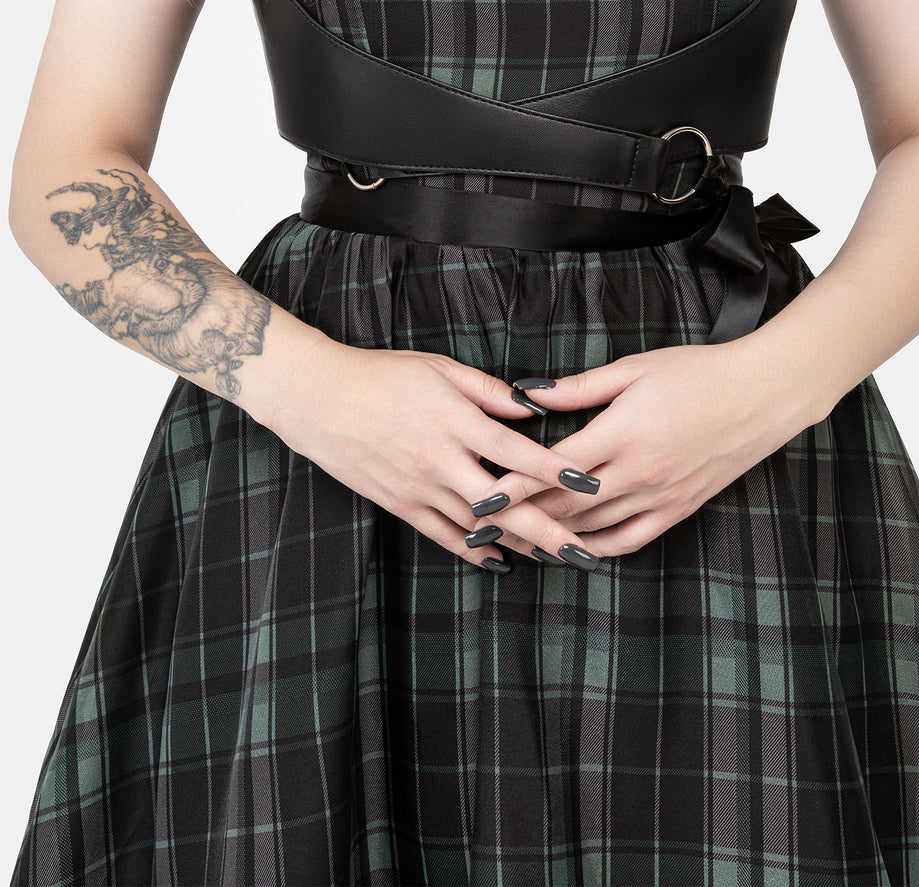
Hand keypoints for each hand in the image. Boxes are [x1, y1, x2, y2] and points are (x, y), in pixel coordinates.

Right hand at [267, 335, 604, 571]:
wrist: (318, 399)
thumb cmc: (383, 375)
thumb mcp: (440, 369)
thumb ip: (488, 392)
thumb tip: (532, 409)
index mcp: (453, 420)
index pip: (514, 452)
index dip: (554, 469)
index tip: (589, 483)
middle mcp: (439, 460)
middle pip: (502, 503)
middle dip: (547, 529)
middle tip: (584, 551)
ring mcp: (418, 486)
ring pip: (477, 526)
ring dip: (518, 544)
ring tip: (556, 559)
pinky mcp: (399, 504)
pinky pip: (443, 535)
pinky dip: (474, 551)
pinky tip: (500, 561)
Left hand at [478, 340, 830, 560]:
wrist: (761, 396)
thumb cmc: (697, 373)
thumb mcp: (634, 369)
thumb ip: (580, 387)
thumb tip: (531, 393)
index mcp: (623, 432)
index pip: (554, 468)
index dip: (515, 486)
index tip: (482, 498)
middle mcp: (639, 472)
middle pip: (566, 506)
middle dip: (522, 518)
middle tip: (484, 526)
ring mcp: (660, 496)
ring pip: (593, 528)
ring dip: (551, 537)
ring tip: (515, 541)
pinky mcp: (678, 510)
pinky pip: (629, 540)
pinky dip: (596, 548)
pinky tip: (573, 549)